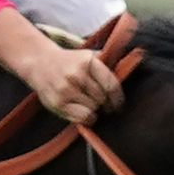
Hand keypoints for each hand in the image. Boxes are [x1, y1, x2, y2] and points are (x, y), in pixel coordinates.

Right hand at [5, 29, 121, 125]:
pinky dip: (87, 118)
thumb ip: (108, 61)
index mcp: (88, 61)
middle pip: (103, 99)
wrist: (39, 63)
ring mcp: (66, 89)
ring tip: (87, 103)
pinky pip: (82, 118)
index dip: (118, 98)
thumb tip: (134, 60)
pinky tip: (84, 112)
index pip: (111, 84)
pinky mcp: (57, 102)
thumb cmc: (69, 62)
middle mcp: (76, 75)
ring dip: (94, 109)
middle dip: (105, 103)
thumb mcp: (89, 56)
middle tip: (102, 104)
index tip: (119, 105)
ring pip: (93, 109)